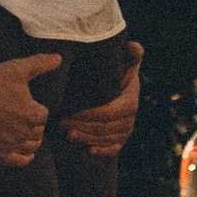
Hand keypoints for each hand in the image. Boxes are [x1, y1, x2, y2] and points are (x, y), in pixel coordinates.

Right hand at [0, 53, 61, 165]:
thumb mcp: (18, 69)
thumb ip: (40, 64)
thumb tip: (58, 59)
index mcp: (33, 114)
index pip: (44, 115)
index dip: (37, 109)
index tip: (30, 105)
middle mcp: (25, 132)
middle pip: (38, 132)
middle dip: (35, 125)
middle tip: (25, 118)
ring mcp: (12, 144)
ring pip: (31, 147)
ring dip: (31, 140)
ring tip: (26, 134)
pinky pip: (18, 161)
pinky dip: (24, 158)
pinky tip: (25, 154)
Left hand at [61, 42, 143, 156]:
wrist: (119, 85)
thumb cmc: (115, 71)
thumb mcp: (122, 61)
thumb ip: (129, 54)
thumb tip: (134, 45)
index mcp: (130, 99)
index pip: (110, 112)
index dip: (89, 115)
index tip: (69, 112)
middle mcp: (131, 117)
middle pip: (106, 127)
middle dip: (83, 127)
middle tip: (62, 124)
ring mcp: (127, 129)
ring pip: (107, 138)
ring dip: (87, 138)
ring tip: (67, 134)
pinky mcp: (122, 138)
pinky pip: (114, 148)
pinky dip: (102, 151)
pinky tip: (88, 151)